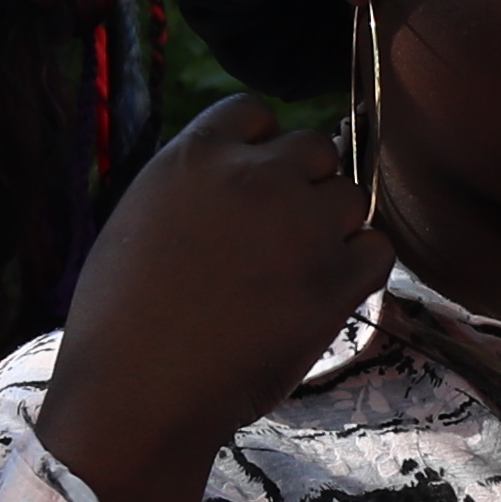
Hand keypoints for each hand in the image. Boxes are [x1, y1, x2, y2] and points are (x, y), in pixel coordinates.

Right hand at [35, 93, 399, 501]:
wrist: (141, 388)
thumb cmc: (122, 320)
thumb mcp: (140, 220)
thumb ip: (195, 188)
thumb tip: (237, 181)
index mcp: (194, 157)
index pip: (255, 113)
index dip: (260, 148)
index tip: (253, 185)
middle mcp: (254, 177)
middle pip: (314, 148)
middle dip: (303, 184)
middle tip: (278, 236)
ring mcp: (302, 224)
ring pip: (350, 195)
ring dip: (332, 226)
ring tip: (291, 273)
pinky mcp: (338, 277)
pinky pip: (378, 248)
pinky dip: (360, 267)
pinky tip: (323, 294)